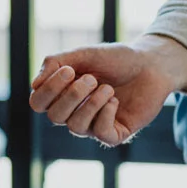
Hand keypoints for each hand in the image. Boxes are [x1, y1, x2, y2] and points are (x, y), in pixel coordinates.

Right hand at [30, 34, 186, 146]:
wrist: (152, 65)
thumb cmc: (117, 59)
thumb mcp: (84, 54)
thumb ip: (56, 62)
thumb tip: (34, 84)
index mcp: (63, 94)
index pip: (38, 102)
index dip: (49, 89)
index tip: (68, 70)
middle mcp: (74, 112)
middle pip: (54, 116)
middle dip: (71, 95)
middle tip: (92, 78)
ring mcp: (94, 125)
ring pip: (76, 126)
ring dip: (91, 104)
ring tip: (108, 88)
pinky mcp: (115, 134)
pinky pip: (100, 133)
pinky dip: (106, 113)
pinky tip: (115, 100)